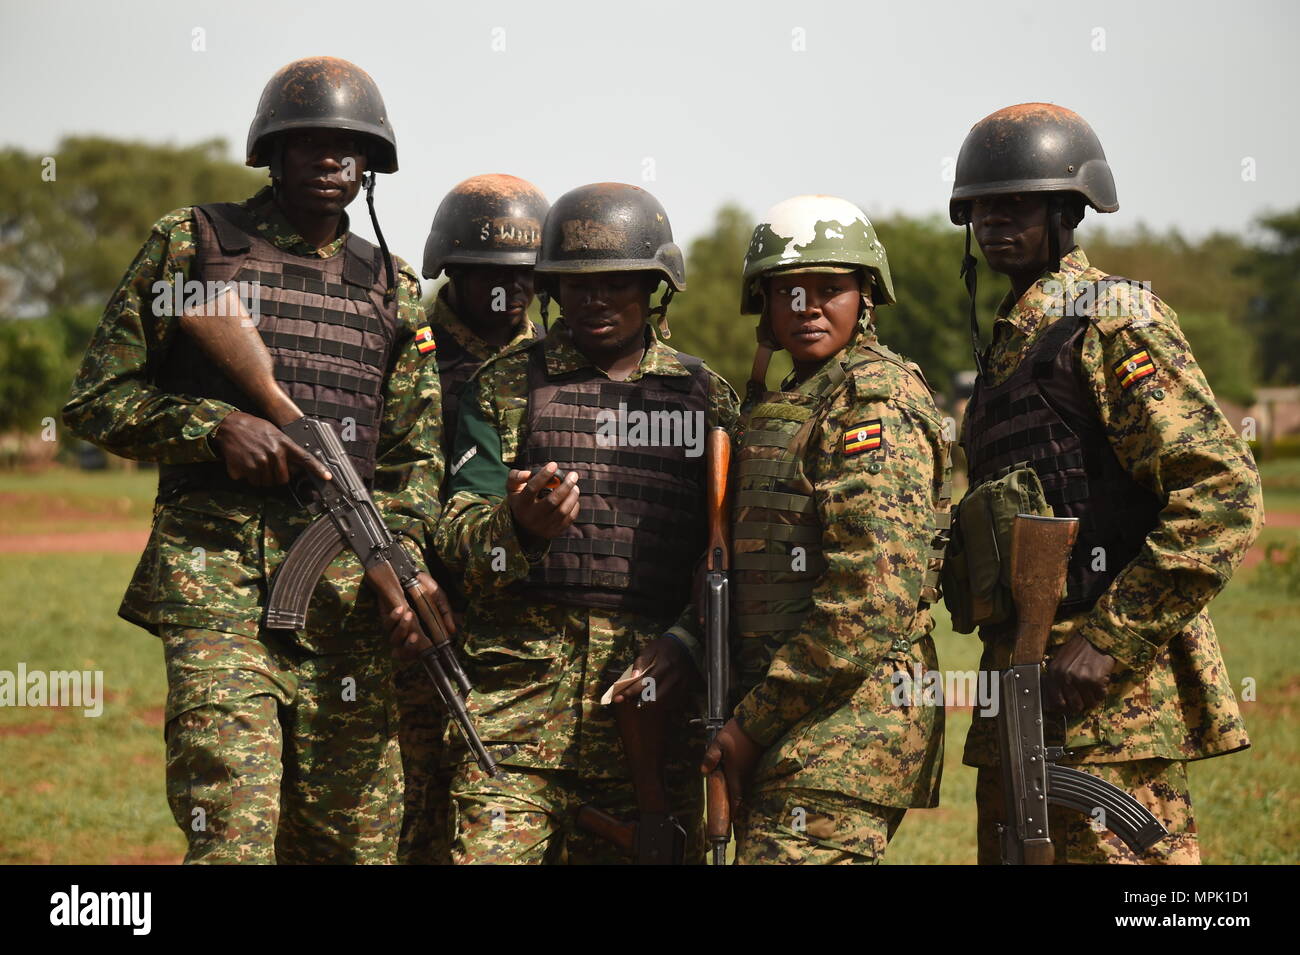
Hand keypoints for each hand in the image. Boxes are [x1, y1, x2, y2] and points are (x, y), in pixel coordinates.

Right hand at [211, 411, 331, 486]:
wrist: (229, 426)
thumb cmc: (253, 428)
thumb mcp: (274, 433)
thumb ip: (285, 448)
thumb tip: (295, 466)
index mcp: (284, 443)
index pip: (305, 458)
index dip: (318, 469)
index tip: (328, 477)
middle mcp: (274, 453)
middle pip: (283, 479)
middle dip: (276, 476)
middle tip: (267, 465)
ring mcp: (260, 462)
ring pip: (266, 482)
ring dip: (261, 477)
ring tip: (255, 460)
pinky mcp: (246, 469)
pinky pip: (252, 481)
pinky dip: (248, 476)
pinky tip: (245, 463)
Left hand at [382, 571, 456, 658]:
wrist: (409, 573)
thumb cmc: (425, 588)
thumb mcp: (439, 599)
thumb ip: (445, 615)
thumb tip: (452, 631)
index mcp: (421, 633)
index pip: (417, 652)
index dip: (418, 655)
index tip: (427, 651)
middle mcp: (407, 633)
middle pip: (403, 651)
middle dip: (410, 646)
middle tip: (417, 636)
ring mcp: (395, 626)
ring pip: (394, 638)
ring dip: (402, 629)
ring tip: (410, 615)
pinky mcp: (386, 616)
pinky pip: (387, 623)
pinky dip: (394, 618)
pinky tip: (401, 609)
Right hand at [507, 463, 579, 543]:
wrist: (524, 528)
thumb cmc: (521, 501)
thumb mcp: (512, 489)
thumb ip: (515, 477)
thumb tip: (527, 473)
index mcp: (521, 504)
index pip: (532, 488)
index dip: (543, 476)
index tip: (554, 464)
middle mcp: (532, 517)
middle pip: (552, 501)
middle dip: (566, 486)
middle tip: (573, 475)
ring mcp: (544, 526)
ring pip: (563, 510)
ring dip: (572, 496)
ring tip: (575, 486)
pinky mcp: (554, 531)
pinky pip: (569, 518)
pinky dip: (574, 506)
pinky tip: (573, 498)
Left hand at [612, 635, 693, 705]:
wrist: (684, 645)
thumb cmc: (664, 647)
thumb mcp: (650, 649)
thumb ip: (641, 662)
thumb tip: (633, 677)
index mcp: (663, 666)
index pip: (644, 684)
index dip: (631, 692)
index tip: (619, 697)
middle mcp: (673, 678)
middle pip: (654, 698)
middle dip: (640, 701)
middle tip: (630, 700)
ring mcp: (681, 685)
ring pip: (663, 703)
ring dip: (650, 703)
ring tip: (641, 699)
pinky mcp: (685, 689)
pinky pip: (671, 702)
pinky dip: (661, 702)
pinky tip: (654, 697)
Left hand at [700, 717, 762, 815]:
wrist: (758, 723)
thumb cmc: (737, 734)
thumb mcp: (719, 743)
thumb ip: (711, 757)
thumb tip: (703, 771)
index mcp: (735, 773)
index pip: (736, 797)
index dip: (734, 810)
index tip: (731, 819)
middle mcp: (745, 773)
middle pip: (738, 792)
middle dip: (733, 801)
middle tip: (727, 808)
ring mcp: (750, 767)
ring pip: (742, 782)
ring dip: (735, 788)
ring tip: (727, 791)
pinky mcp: (753, 761)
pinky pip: (745, 774)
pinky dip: (739, 777)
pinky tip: (732, 772)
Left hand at [1043, 634, 1115, 713]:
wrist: (1095, 638)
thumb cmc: (1077, 649)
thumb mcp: (1060, 661)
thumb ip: (1057, 679)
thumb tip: (1056, 702)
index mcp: (1054, 673)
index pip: (1057, 701)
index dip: (1065, 707)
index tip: (1070, 707)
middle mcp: (1065, 678)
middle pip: (1074, 705)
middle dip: (1081, 704)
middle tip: (1085, 699)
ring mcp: (1080, 680)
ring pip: (1089, 702)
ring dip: (1093, 698)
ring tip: (1094, 689)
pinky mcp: (1096, 680)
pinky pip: (1101, 695)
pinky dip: (1102, 692)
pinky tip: (1101, 682)